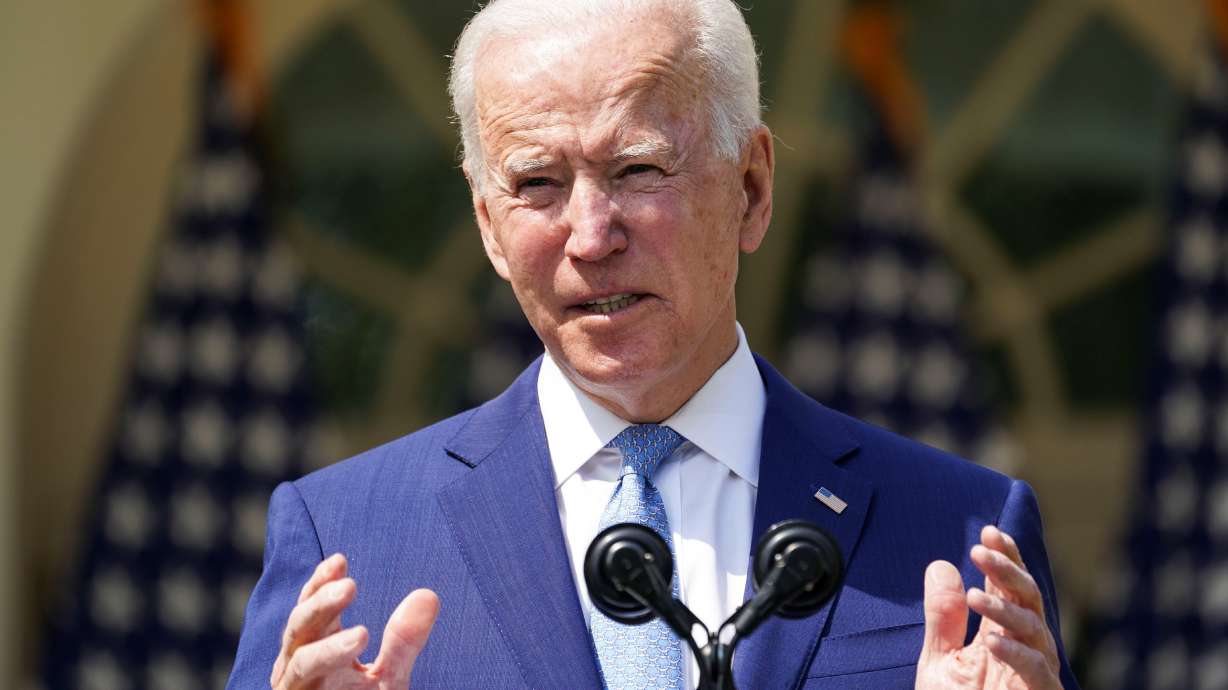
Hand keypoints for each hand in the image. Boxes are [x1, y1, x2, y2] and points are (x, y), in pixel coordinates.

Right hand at [270, 553, 439, 688]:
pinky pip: (303, 689)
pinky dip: (326, 668)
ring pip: (298, 662)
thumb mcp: (389, 678)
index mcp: (315, 648)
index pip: (312, 607)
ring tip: (362, 634)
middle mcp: (297, 667)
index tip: (340, 559)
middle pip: (300, 627)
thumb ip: (404, 640)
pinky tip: (352, 653)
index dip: (320, 582)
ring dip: (327, 647)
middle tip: (350, 585)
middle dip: (320, 605)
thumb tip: (428, 594)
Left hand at [915, 526, 1060, 689]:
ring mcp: (1036, 675)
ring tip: (977, 595)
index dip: (1006, 558)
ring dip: (1006, 609)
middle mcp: (1025, 650)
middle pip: (1029, 599)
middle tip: (982, 547)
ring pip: (1036, 630)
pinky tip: (992, 641)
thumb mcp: (940, 663)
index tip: (990, 531)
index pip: (1011, 588)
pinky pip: (1038, 672)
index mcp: (1003, 636)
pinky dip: (1016, 654)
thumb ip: (943, 618)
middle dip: (1008, 570)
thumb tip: (942, 565)